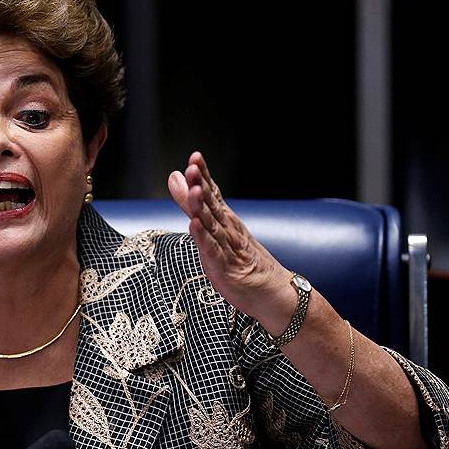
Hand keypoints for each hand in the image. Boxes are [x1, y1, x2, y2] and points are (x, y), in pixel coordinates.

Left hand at [167, 152, 292, 316]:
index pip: (213, 192)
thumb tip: (176, 176)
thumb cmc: (240, 259)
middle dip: (201, 185)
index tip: (195, 157)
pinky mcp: (224, 267)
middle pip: (212, 204)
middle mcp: (227, 229)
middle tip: (193, 167)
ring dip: (202, 207)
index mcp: (225, 219)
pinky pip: (213, 250)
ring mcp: (227, 248)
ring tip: (195, 190)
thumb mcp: (212, 228)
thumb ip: (191, 203)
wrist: (273, 292)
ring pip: (212, 225)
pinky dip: (203, 238)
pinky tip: (194, 225)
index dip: (204, 175)